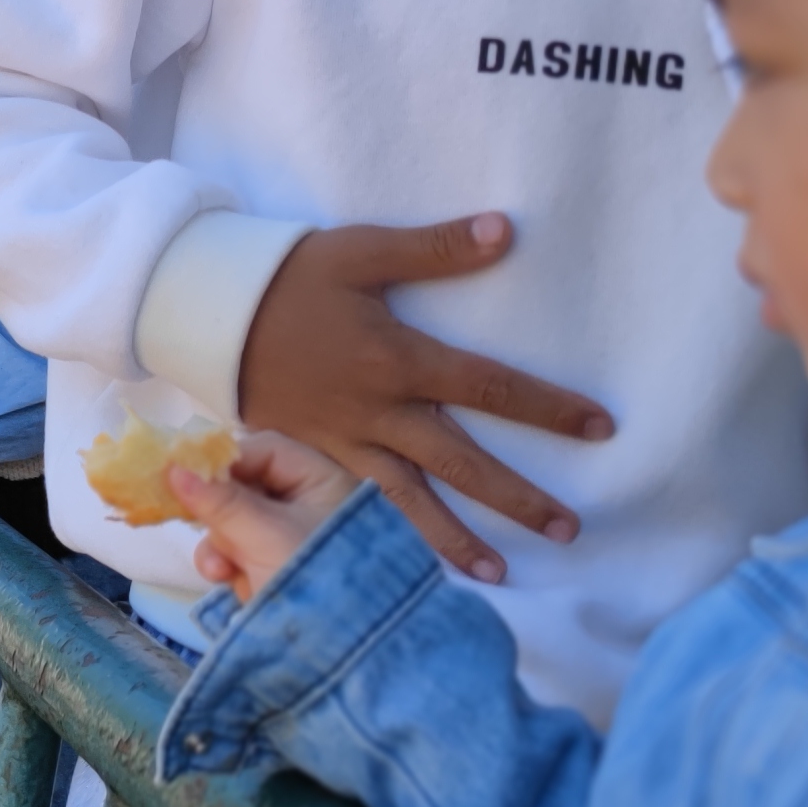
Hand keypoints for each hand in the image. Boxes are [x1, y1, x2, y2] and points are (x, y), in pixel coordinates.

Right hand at [168, 431, 358, 603]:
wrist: (345, 655)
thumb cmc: (313, 581)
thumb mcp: (265, 536)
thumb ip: (219, 501)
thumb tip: (171, 467)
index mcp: (323, 482)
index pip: (265, 451)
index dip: (223, 460)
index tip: (182, 474)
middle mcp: (310, 505)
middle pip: (245, 487)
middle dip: (220, 514)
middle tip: (193, 521)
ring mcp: (293, 539)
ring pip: (236, 523)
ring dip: (222, 546)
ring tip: (222, 572)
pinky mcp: (278, 569)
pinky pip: (240, 553)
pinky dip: (231, 567)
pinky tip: (233, 583)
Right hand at [237, 215, 614, 583]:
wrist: (208, 316)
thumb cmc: (288, 279)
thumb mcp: (359, 251)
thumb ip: (434, 248)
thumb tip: (506, 232)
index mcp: (398, 360)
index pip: (489, 387)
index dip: (547, 408)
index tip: (599, 428)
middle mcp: (380, 411)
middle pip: (461, 462)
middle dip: (517, 498)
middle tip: (571, 530)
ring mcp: (347, 440)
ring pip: (411, 500)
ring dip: (457, 539)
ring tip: (501, 575)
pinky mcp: (319, 453)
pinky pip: (363, 504)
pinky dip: (393, 536)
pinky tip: (415, 562)